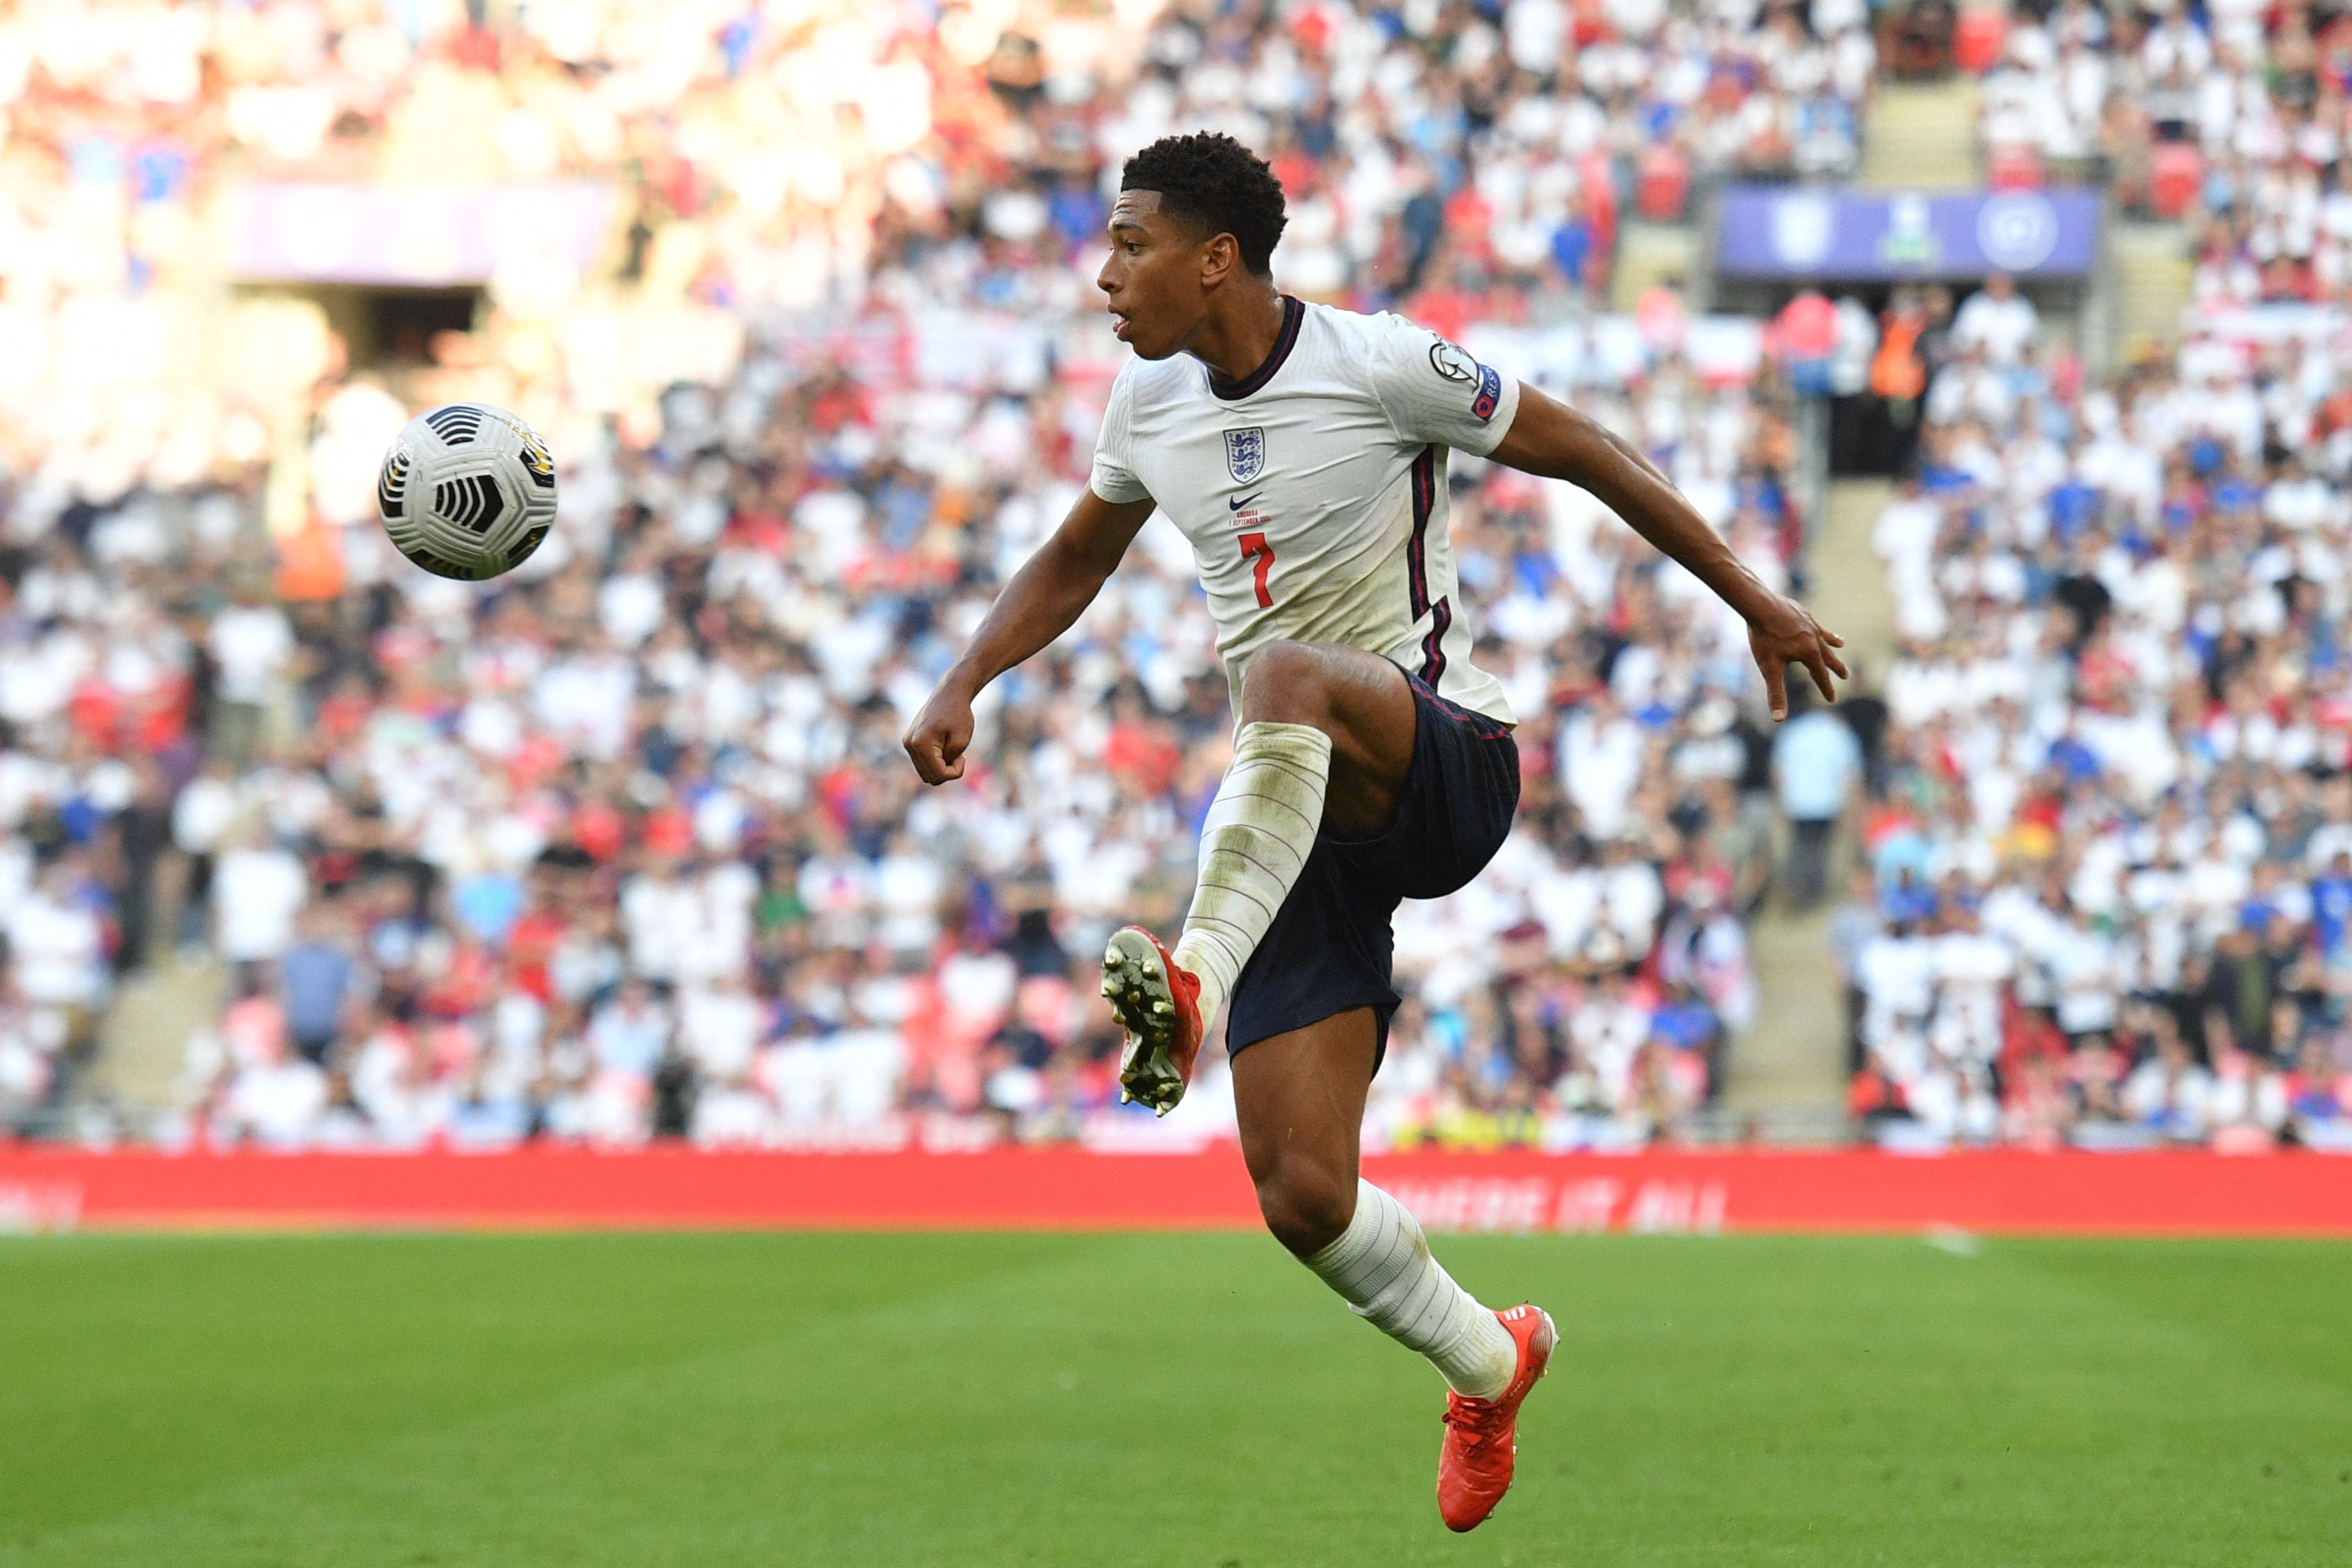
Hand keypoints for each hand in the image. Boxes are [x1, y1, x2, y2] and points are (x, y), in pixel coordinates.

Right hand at [903, 680, 977, 784]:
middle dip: (947, 771)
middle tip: (959, 756)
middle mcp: (909, 744)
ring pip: (925, 772)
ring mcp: (907, 743)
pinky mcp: (910, 742)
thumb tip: (940, 774)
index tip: (963, 757)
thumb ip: (951, 761)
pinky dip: (935, 762)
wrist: (950, 693)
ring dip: (941, 768)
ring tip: (953, 752)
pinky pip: (923, 763)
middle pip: (930, 777)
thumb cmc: (959, 714)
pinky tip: (945, 749)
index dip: (955, 772)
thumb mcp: (961, 741)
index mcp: (920, 743)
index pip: (938, 775)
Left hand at [1746, 594, 1848, 720]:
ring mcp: (1809, 624)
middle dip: (1836, 668)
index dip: (1826, 689)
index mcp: (1809, 653)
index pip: (1820, 676)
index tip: (1832, 699)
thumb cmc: (1764, 638)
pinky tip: (1814, 625)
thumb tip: (1779, 719)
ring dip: (1832, 643)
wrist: (1760, 605)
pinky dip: (1817, 627)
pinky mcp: (1802, 612)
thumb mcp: (1769, 669)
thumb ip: (1776, 694)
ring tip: (1840, 644)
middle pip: (1828, 657)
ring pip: (1823, 637)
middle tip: (1846, 675)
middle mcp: (1814, 638)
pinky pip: (1813, 623)